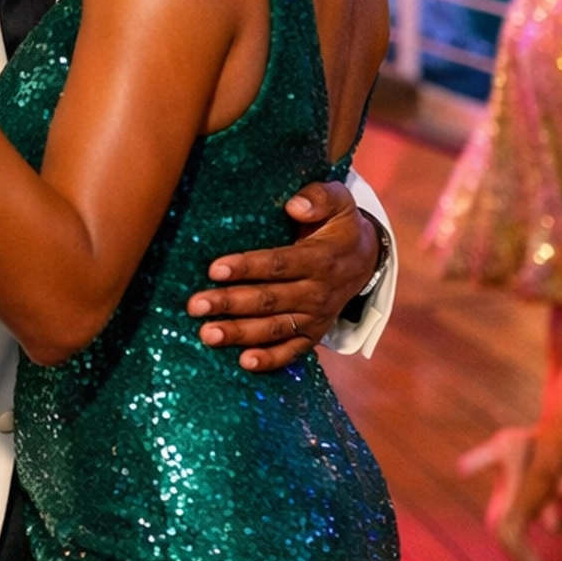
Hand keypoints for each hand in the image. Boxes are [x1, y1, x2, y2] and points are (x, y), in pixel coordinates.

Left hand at [187, 181, 378, 372]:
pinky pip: (292, 352)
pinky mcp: (313, 335)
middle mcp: (318, 292)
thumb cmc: (339, 225)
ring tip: (207, 334)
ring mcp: (316, 317)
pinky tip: (244, 362)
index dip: (247, 267)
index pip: (280, 264)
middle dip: (230, 303)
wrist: (365, 260)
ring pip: (274, 328)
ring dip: (240, 333)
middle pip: (270, 300)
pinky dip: (270, 360)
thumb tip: (294, 206)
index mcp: (321, 259)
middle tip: (195, 305)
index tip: (214, 269)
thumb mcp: (339, 201)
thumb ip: (320, 198)